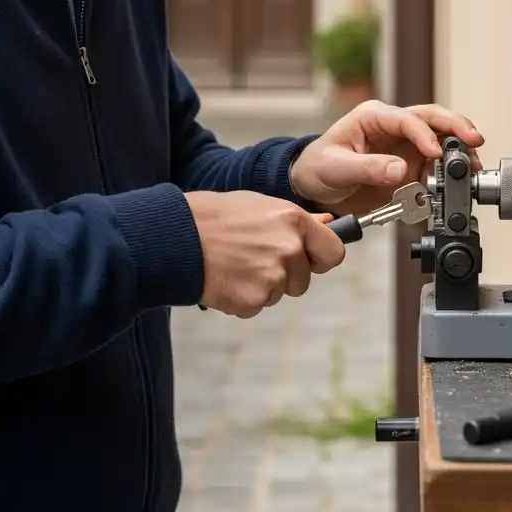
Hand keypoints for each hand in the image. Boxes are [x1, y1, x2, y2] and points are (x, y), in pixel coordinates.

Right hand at [186, 191, 344, 317]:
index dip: (320, 259)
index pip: (334, 253)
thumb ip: (297, 221)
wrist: (177, 237)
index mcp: (294, 221)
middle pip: (303, 280)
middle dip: (284, 275)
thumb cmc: (217, 216)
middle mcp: (289, 249)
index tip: (309, 259)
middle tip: (254, 258)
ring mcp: (272, 277)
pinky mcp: (253, 300)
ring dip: (261, 286)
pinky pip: (256, 307)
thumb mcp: (262, 206)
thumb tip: (329, 225)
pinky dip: (242, 299)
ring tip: (235, 264)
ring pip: (278, 294)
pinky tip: (225, 279)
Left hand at [289, 100, 483, 216]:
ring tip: (473, 167)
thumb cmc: (318, 168)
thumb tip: (400, 169)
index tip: (435, 152)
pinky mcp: (410, 167)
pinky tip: (457, 186)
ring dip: (459, 151)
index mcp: (373, 117)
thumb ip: (367, 168)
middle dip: (456, 126)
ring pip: (440, 139)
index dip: (424, 133)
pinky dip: (448, 176)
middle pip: (432, 118)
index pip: (406, 118)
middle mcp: (394, 128)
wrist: (314, 189)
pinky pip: (434, 169)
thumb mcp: (336, 167)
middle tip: (475, 140)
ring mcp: (405, 147)